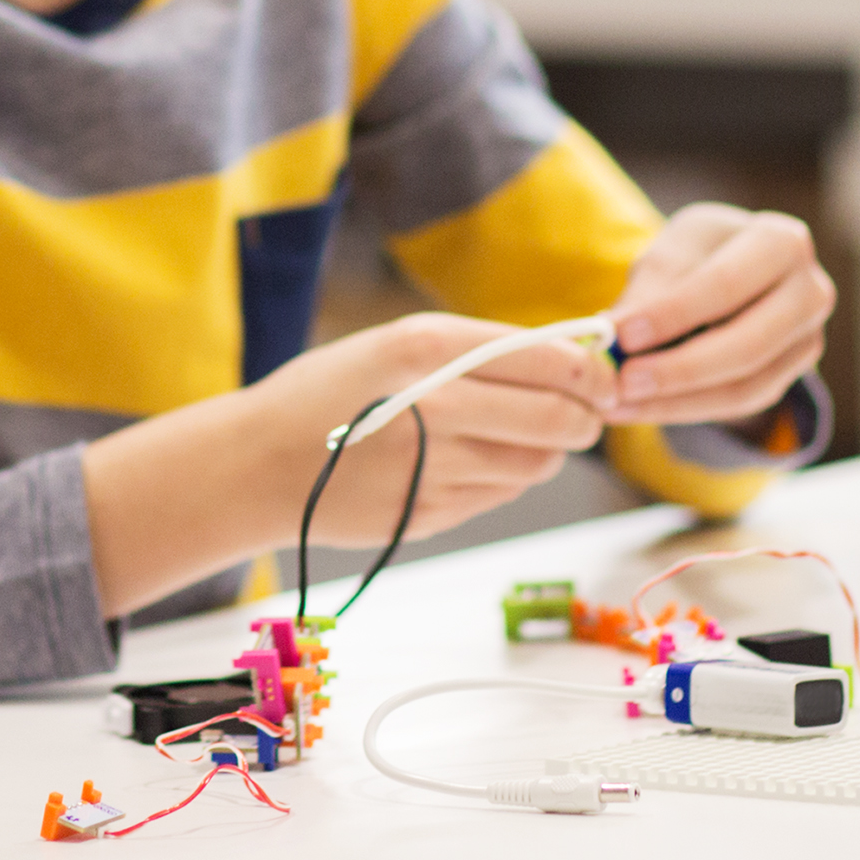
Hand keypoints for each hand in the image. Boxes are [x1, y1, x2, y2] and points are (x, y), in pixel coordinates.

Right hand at [280, 314, 612, 545]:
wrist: (256, 463)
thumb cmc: (331, 392)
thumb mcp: (395, 344)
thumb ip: (477, 350)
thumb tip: (569, 364)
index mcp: (425, 349)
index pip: (547, 361)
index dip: (591, 371)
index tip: (603, 374)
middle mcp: (433, 407)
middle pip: (558, 420)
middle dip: (588, 417)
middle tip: (590, 413)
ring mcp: (431, 468)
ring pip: (535, 464)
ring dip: (549, 450)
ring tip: (528, 435)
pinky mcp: (428, 515)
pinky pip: (497, 495)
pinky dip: (504, 478)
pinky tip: (473, 461)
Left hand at [602, 203, 833, 427]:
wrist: (732, 275)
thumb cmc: (698, 256)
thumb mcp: (672, 254)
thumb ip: (647, 292)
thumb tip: (608, 335)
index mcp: (781, 242)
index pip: (726, 283)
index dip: (675, 312)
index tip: (622, 334)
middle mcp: (810, 291)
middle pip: (747, 345)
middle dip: (678, 369)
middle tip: (621, 382)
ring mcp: (808, 339)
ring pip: (744, 386)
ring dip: (675, 401)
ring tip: (619, 402)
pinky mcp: (791, 376)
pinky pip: (738, 404)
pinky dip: (685, 410)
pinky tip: (640, 408)